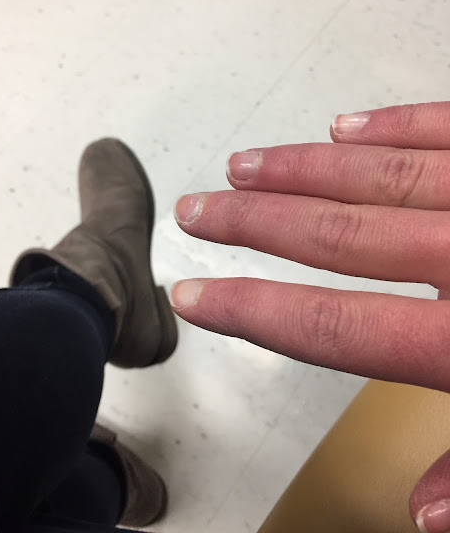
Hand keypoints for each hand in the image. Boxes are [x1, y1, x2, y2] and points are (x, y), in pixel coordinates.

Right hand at [170, 101, 449, 532]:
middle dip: (254, 223)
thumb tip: (424, 514)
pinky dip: (392, 125)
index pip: (331, 324)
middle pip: (335, 237)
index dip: (252, 309)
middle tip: (199, 208)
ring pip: (376, 177)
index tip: (194, 294)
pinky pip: (445, 129)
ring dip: (302, 169)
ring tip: (245, 164)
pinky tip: (344, 126)